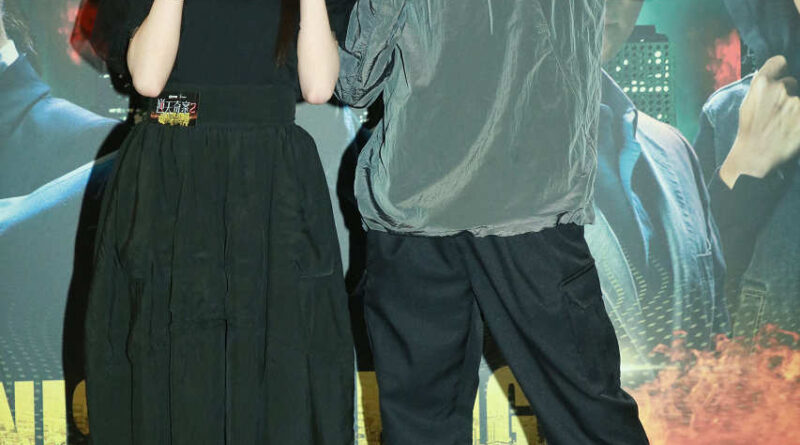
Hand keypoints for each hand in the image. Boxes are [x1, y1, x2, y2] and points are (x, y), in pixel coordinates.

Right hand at [720, 55, 799, 187]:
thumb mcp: (747, 104)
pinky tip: (793, 127)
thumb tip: (773, 76)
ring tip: (785, 123)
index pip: (779, 62)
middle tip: (780, 112)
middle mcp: (780, 89)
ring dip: (795, 108)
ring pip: (799, 98)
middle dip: (789, 93)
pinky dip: (798, 120)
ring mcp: (796, 102)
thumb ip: (761, 88)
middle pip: (792, 82)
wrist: (756, 156)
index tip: (779, 81)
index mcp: (761, 83)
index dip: (780, 72)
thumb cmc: (749, 131)